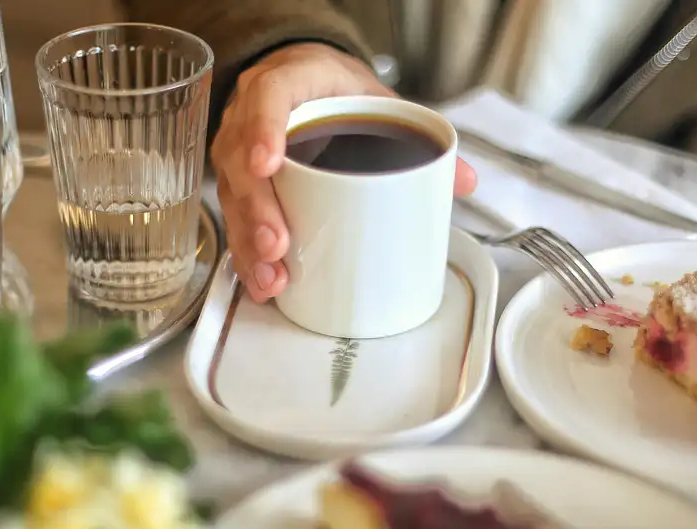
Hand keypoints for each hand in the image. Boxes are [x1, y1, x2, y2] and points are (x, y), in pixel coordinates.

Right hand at [211, 42, 477, 302]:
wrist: (304, 78)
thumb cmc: (334, 89)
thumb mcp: (375, 99)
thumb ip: (417, 135)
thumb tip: (464, 181)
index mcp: (289, 82)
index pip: (268, 98)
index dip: (264, 130)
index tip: (270, 164)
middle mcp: (251, 115)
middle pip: (238, 160)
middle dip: (258, 208)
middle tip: (279, 244)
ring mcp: (239, 151)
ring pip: (231, 195)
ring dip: (249, 241)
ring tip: (273, 276)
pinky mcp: (237, 183)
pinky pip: (234, 218)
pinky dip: (247, 254)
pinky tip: (263, 282)